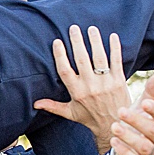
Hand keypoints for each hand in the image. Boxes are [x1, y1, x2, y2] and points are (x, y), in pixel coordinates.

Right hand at [34, 24, 130, 151]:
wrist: (115, 126)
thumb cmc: (90, 118)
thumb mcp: (71, 113)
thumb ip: (53, 106)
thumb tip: (35, 104)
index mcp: (76, 92)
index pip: (65, 70)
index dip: (60, 55)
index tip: (57, 41)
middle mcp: (90, 86)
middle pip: (82, 60)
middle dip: (77, 42)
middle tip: (74, 28)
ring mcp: (106, 83)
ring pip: (99, 58)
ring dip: (95, 41)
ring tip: (91, 28)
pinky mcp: (119, 81)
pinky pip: (116, 61)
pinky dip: (115, 48)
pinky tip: (112, 36)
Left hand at [107, 76, 153, 154]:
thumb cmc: (138, 131)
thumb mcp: (142, 113)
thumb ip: (150, 96)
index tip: (143, 102)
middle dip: (138, 122)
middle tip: (121, 112)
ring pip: (146, 148)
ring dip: (129, 137)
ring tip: (114, 126)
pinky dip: (125, 153)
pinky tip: (114, 142)